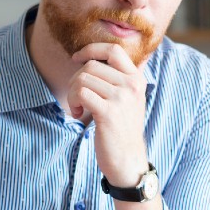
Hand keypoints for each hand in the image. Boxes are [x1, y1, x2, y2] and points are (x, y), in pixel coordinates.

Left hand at [68, 43, 149, 187]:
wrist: (128, 160)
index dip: (91, 49)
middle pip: (91, 65)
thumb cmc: (122, 130)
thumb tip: (91, 59)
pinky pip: (81, 93)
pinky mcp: (108, 112)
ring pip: (83, 79)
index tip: (76, 59)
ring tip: (78, 108)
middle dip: (75, 80)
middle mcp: (131, 85)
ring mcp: (121, 98)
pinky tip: (79, 115)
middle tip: (76, 98)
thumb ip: (117, 79)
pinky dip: (74, 103)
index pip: (113, 49)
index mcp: (136, 79)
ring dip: (72, 94)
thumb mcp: (128, 99)